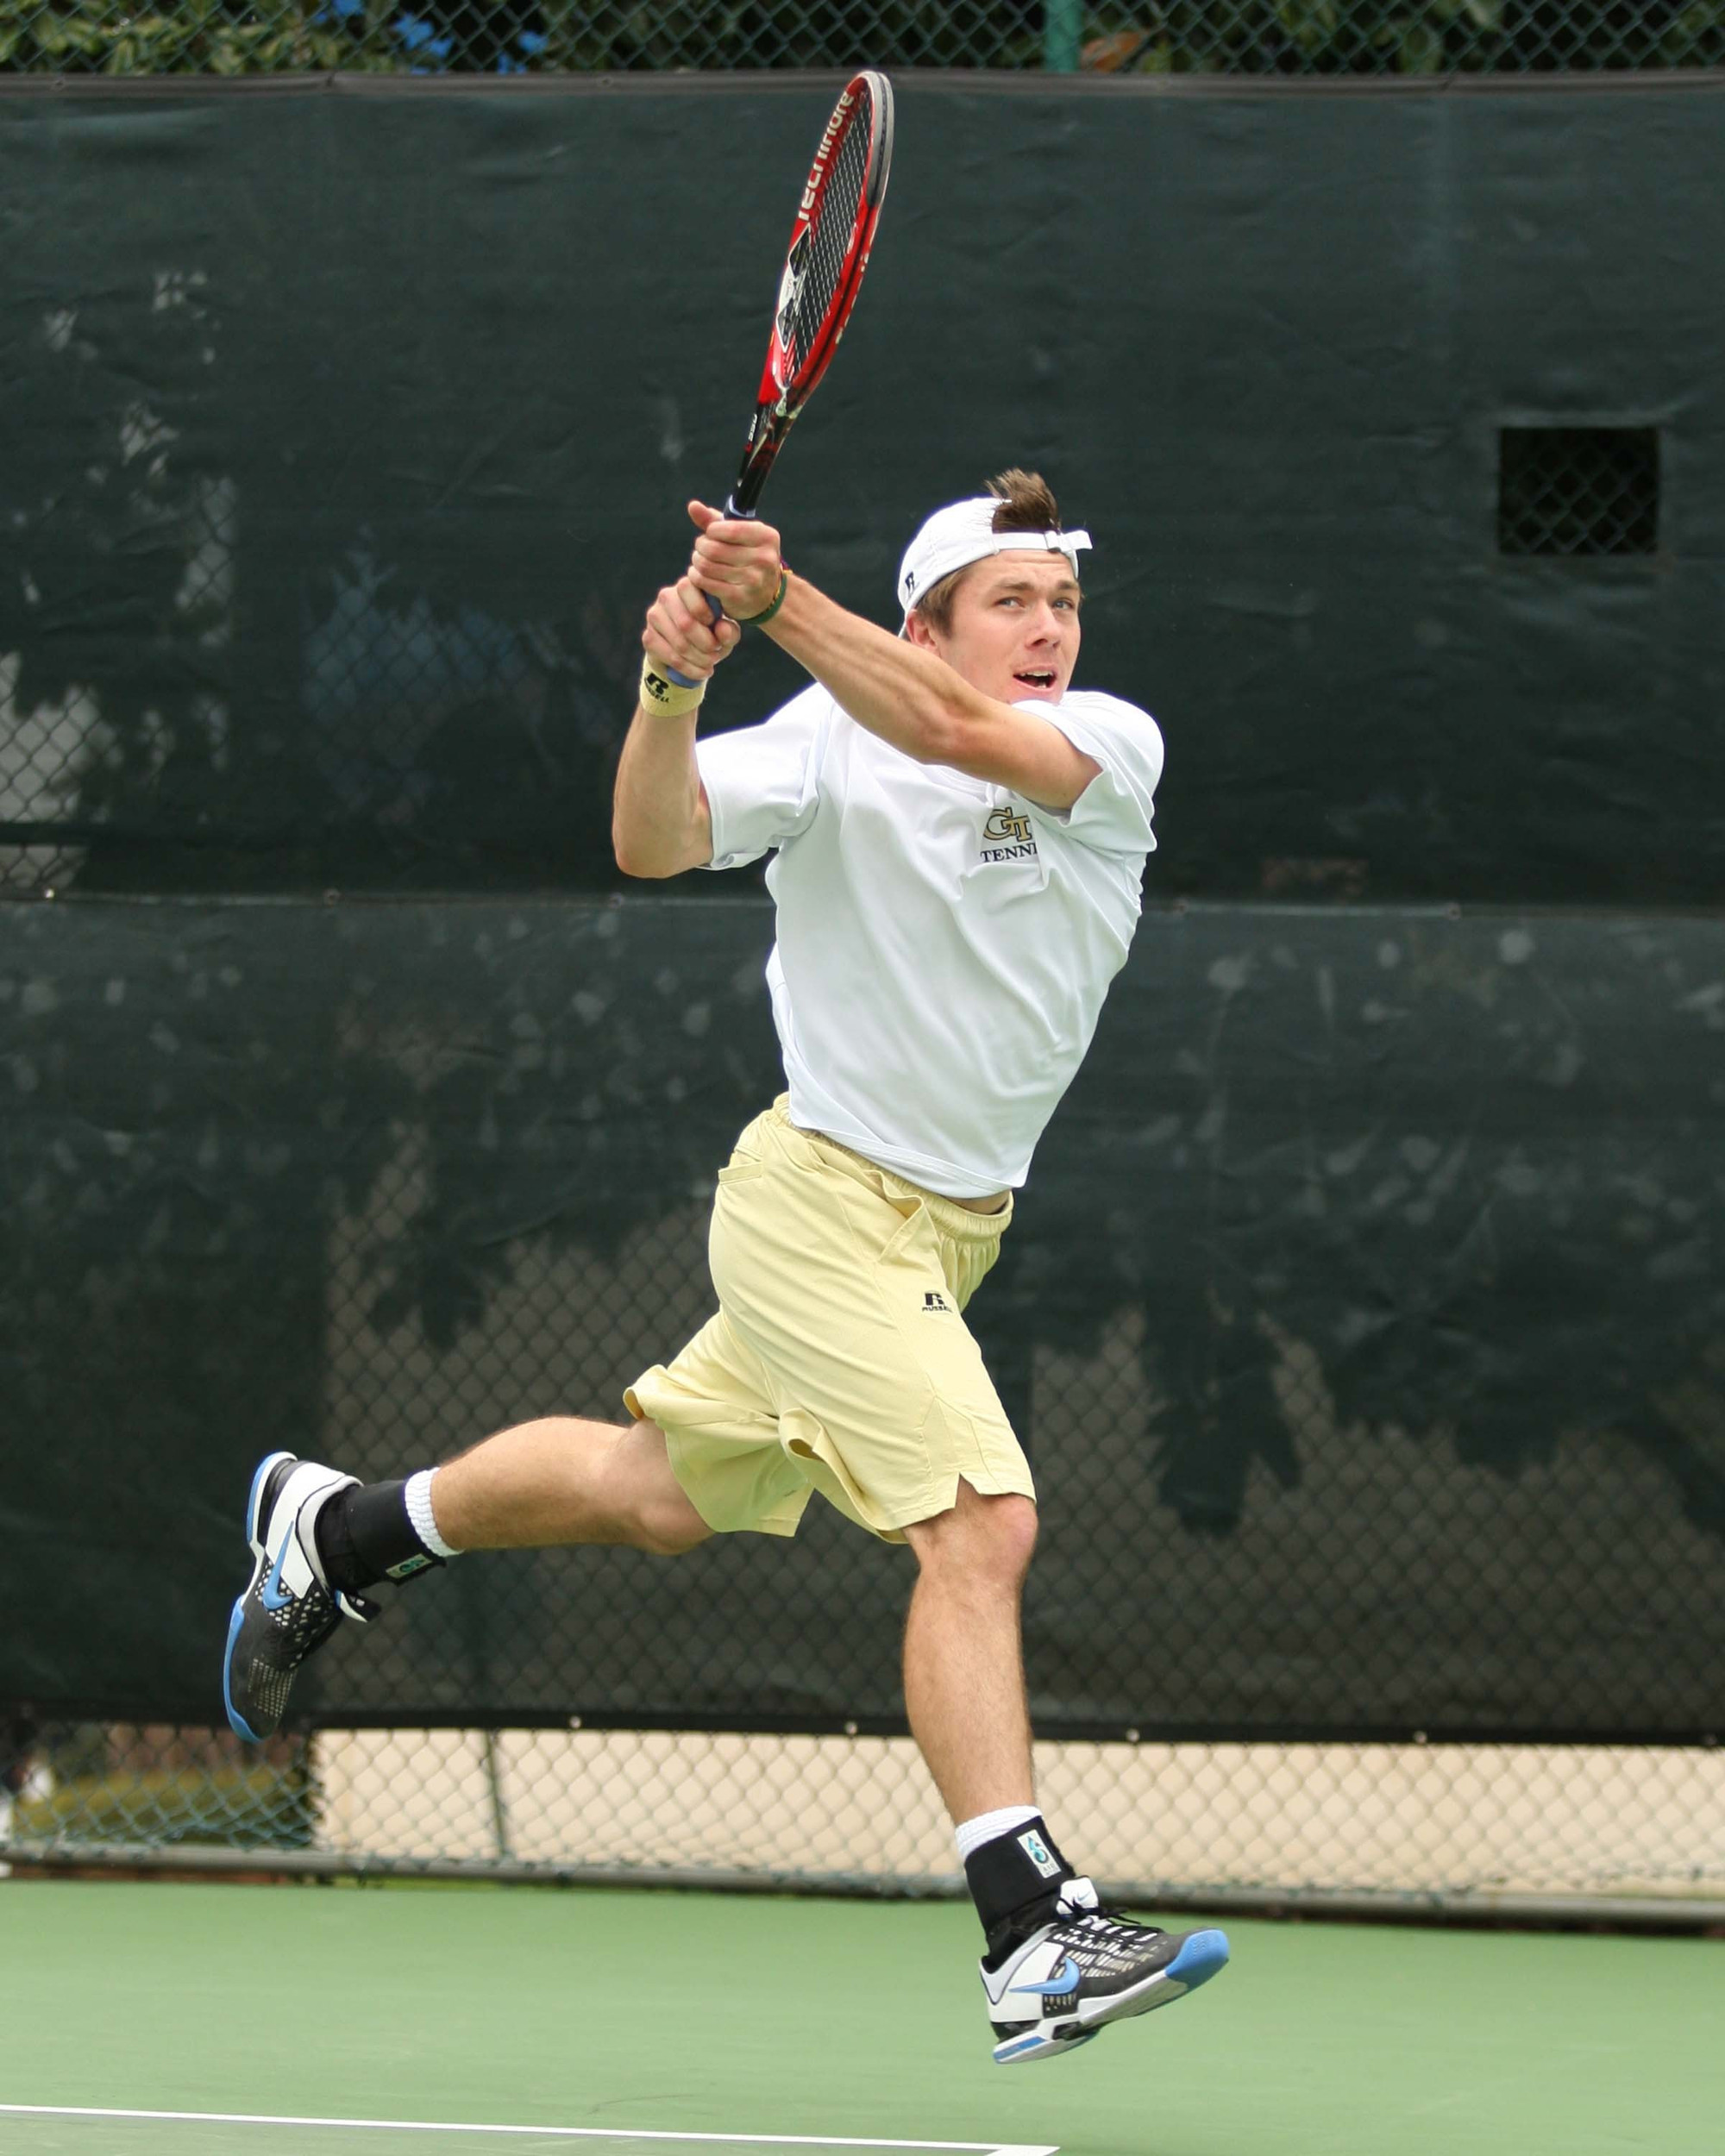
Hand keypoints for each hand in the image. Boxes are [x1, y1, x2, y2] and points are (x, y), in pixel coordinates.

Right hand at [642, 573, 740, 681]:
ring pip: (679, 643)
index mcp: (687, 586)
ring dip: (700, 659)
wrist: (689, 654)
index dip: (705, 612)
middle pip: (686, 623)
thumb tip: (722, 630)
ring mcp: (654, 616)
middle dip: (706, 644)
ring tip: (711, 664)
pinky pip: (670, 657)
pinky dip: (690, 669)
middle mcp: (666, 596)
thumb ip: (730, 631)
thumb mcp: (726, 632)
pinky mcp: (648, 637)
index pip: (688, 588)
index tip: (716, 627)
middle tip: (716, 653)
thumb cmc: (711, 634)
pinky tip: (701, 672)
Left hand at [687, 499, 783, 620]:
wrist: (766, 595)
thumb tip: (693, 506)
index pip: (729, 529)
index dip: (711, 531)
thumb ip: (715, 520)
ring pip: (706, 565)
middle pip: (714, 548)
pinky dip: (696, 577)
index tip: (710, 534)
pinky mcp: (739, 597)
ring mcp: (753, 580)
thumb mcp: (740, 535)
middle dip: (700, 547)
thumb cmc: (748, 557)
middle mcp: (764, 558)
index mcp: (766, 537)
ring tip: (699, 561)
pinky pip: (705, 582)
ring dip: (696, 562)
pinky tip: (698, 574)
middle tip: (701, 549)